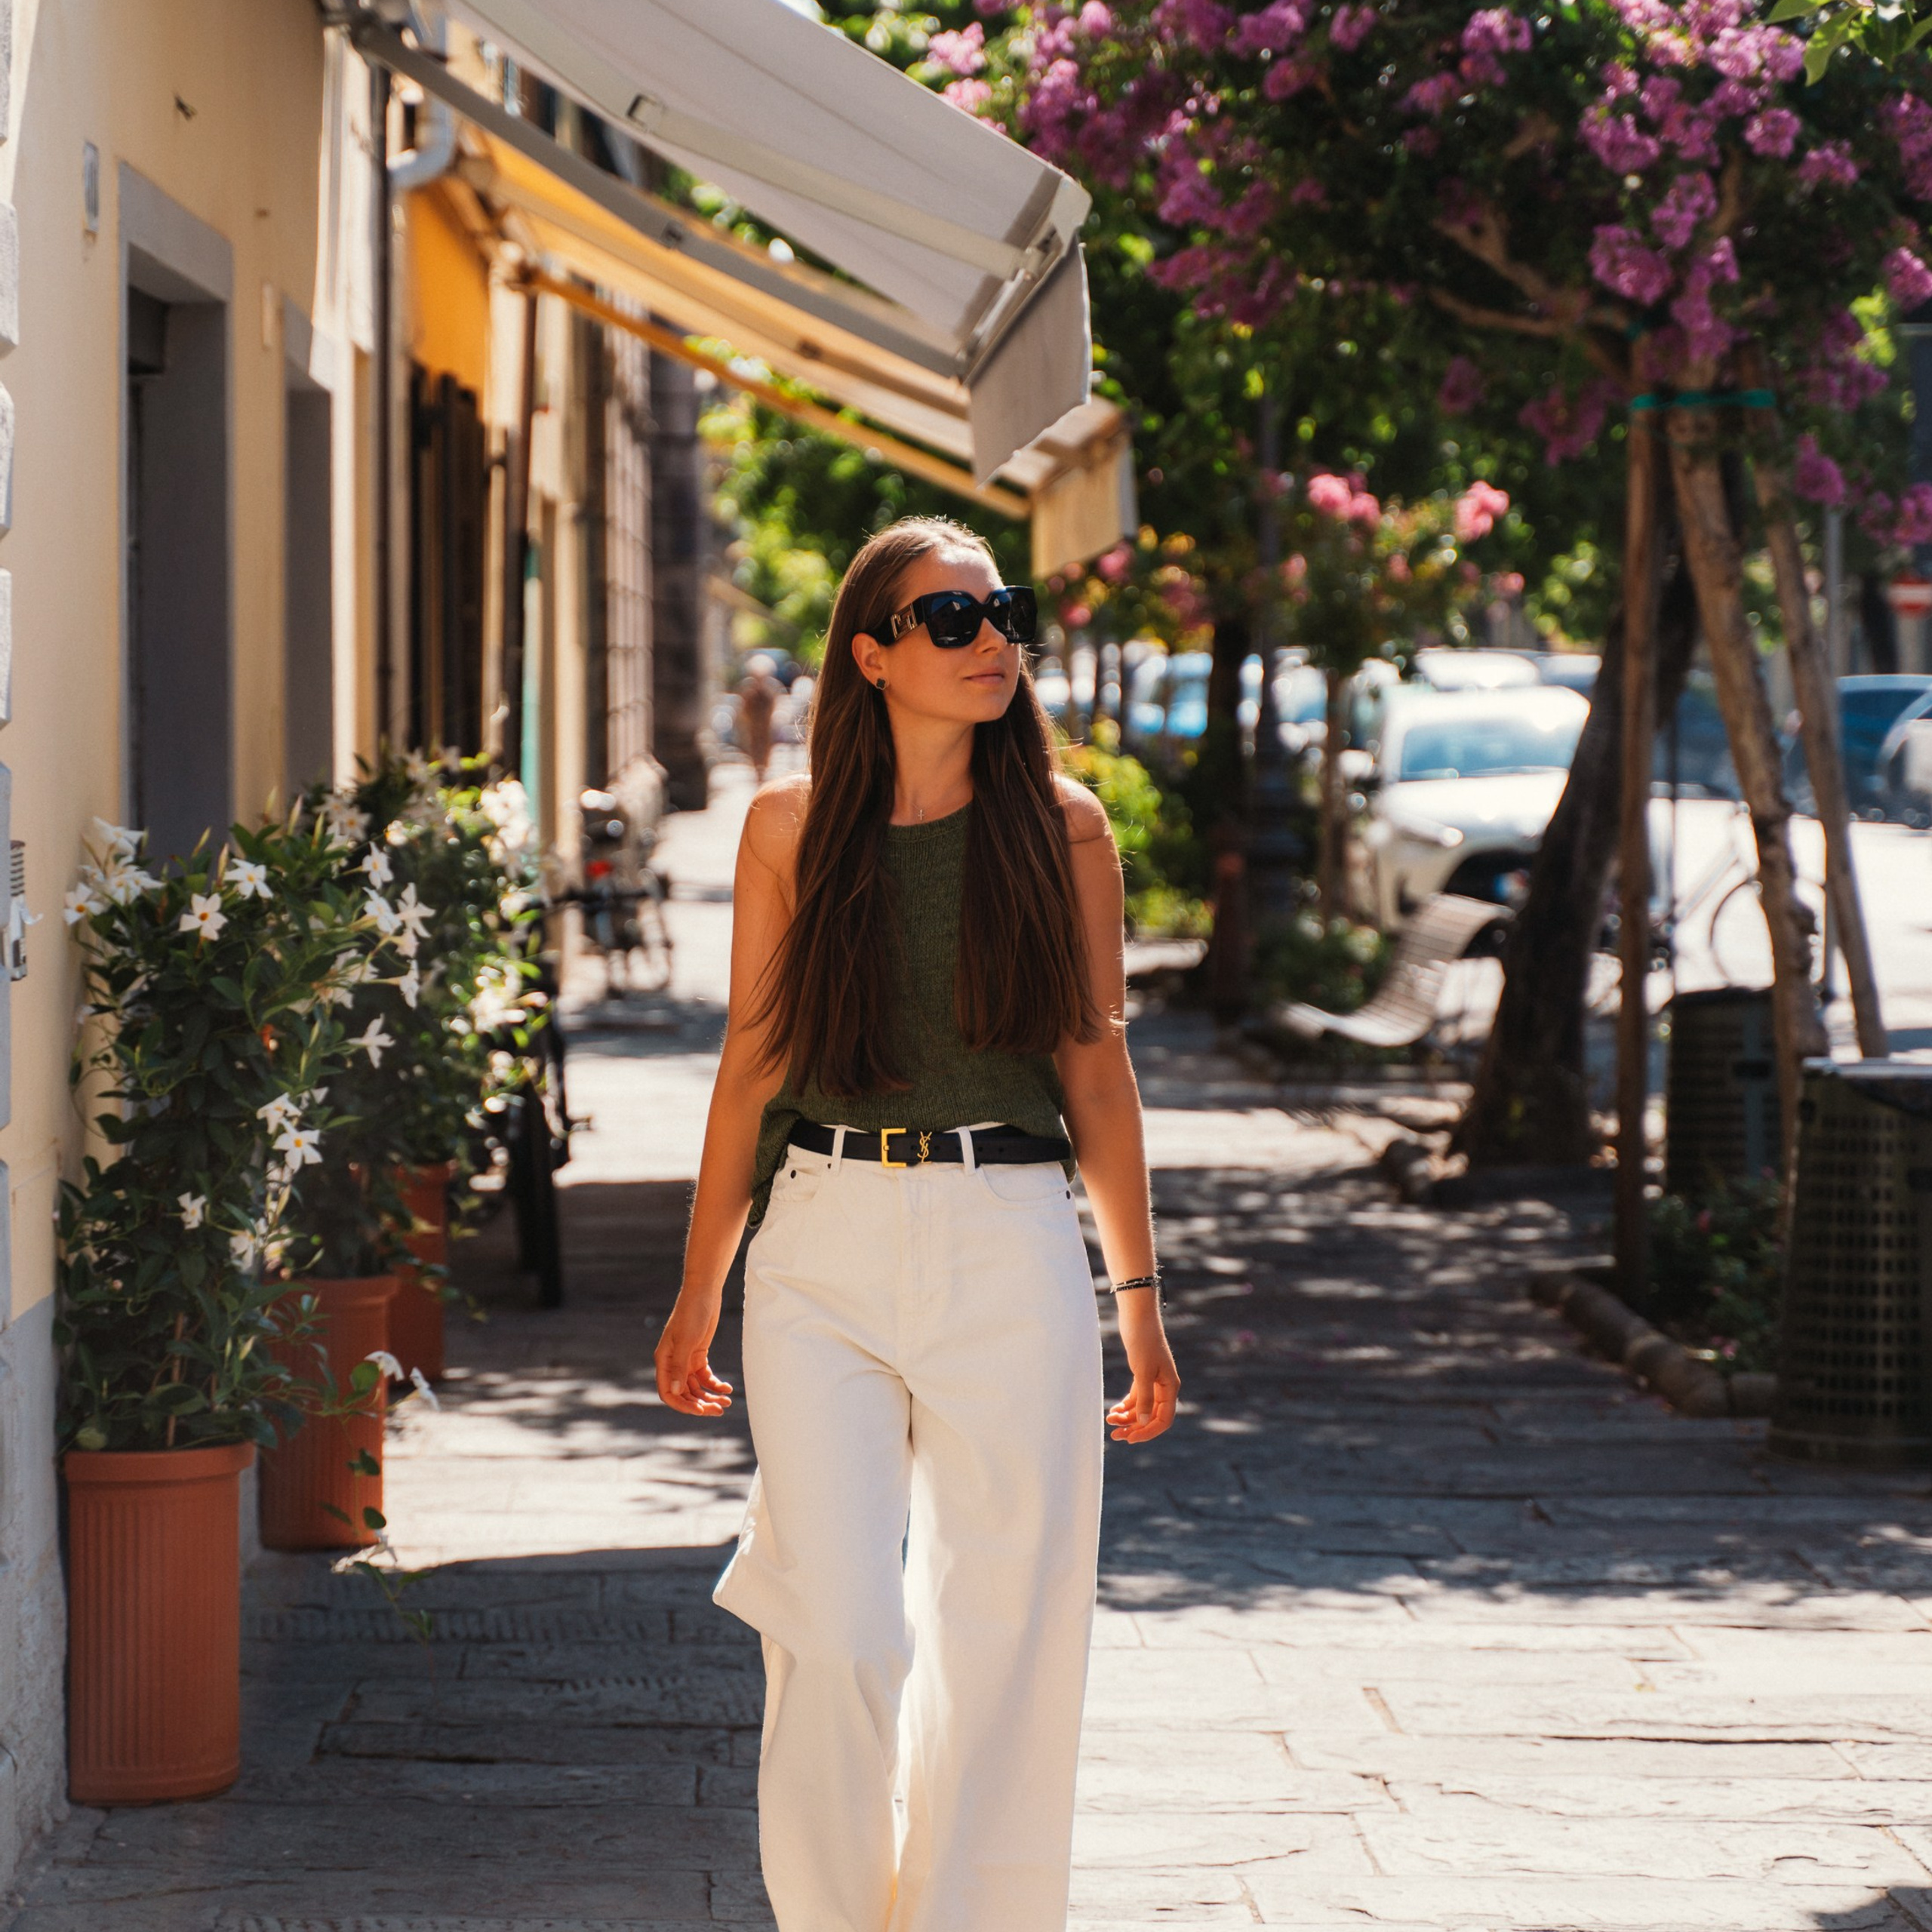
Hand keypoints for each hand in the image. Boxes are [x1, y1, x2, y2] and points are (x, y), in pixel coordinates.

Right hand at [654, 1290, 734, 1416]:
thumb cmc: (692, 1313)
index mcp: (664, 1361)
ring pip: (696, 1387)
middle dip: (700, 1404)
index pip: (667, 1392)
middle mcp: (673, 1363)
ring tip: (726, 1402)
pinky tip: (727, 1387)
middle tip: (719, 1410)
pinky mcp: (698, 1355)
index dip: (682, 1405)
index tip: (700, 1411)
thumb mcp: (687, 1341)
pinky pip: (705, 1377)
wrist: (704, 1293)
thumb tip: (675, 1392)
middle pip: (684, 1393)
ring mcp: (686, 1360)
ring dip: (710, 1396)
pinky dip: (715, 1384)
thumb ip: (680, 1367)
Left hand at [1107, 1291, 1178, 1443]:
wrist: (1137, 1318)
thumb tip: (1144, 1423)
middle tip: (1115, 1436)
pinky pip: (1136, 1398)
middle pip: (1152, 1417)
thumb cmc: (1143, 1342)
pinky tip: (1113, 1410)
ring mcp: (1153, 1382)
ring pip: (1142, 1408)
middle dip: (1134, 1427)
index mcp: (1171, 1387)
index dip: (1148, 1432)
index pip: (1164, 1420)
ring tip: (1109, 1420)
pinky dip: (1125, 1406)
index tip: (1130, 1438)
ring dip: (1126, 1417)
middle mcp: (1164, 1387)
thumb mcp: (1143, 1372)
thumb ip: (1144, 1399)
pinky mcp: (1142, 1376)